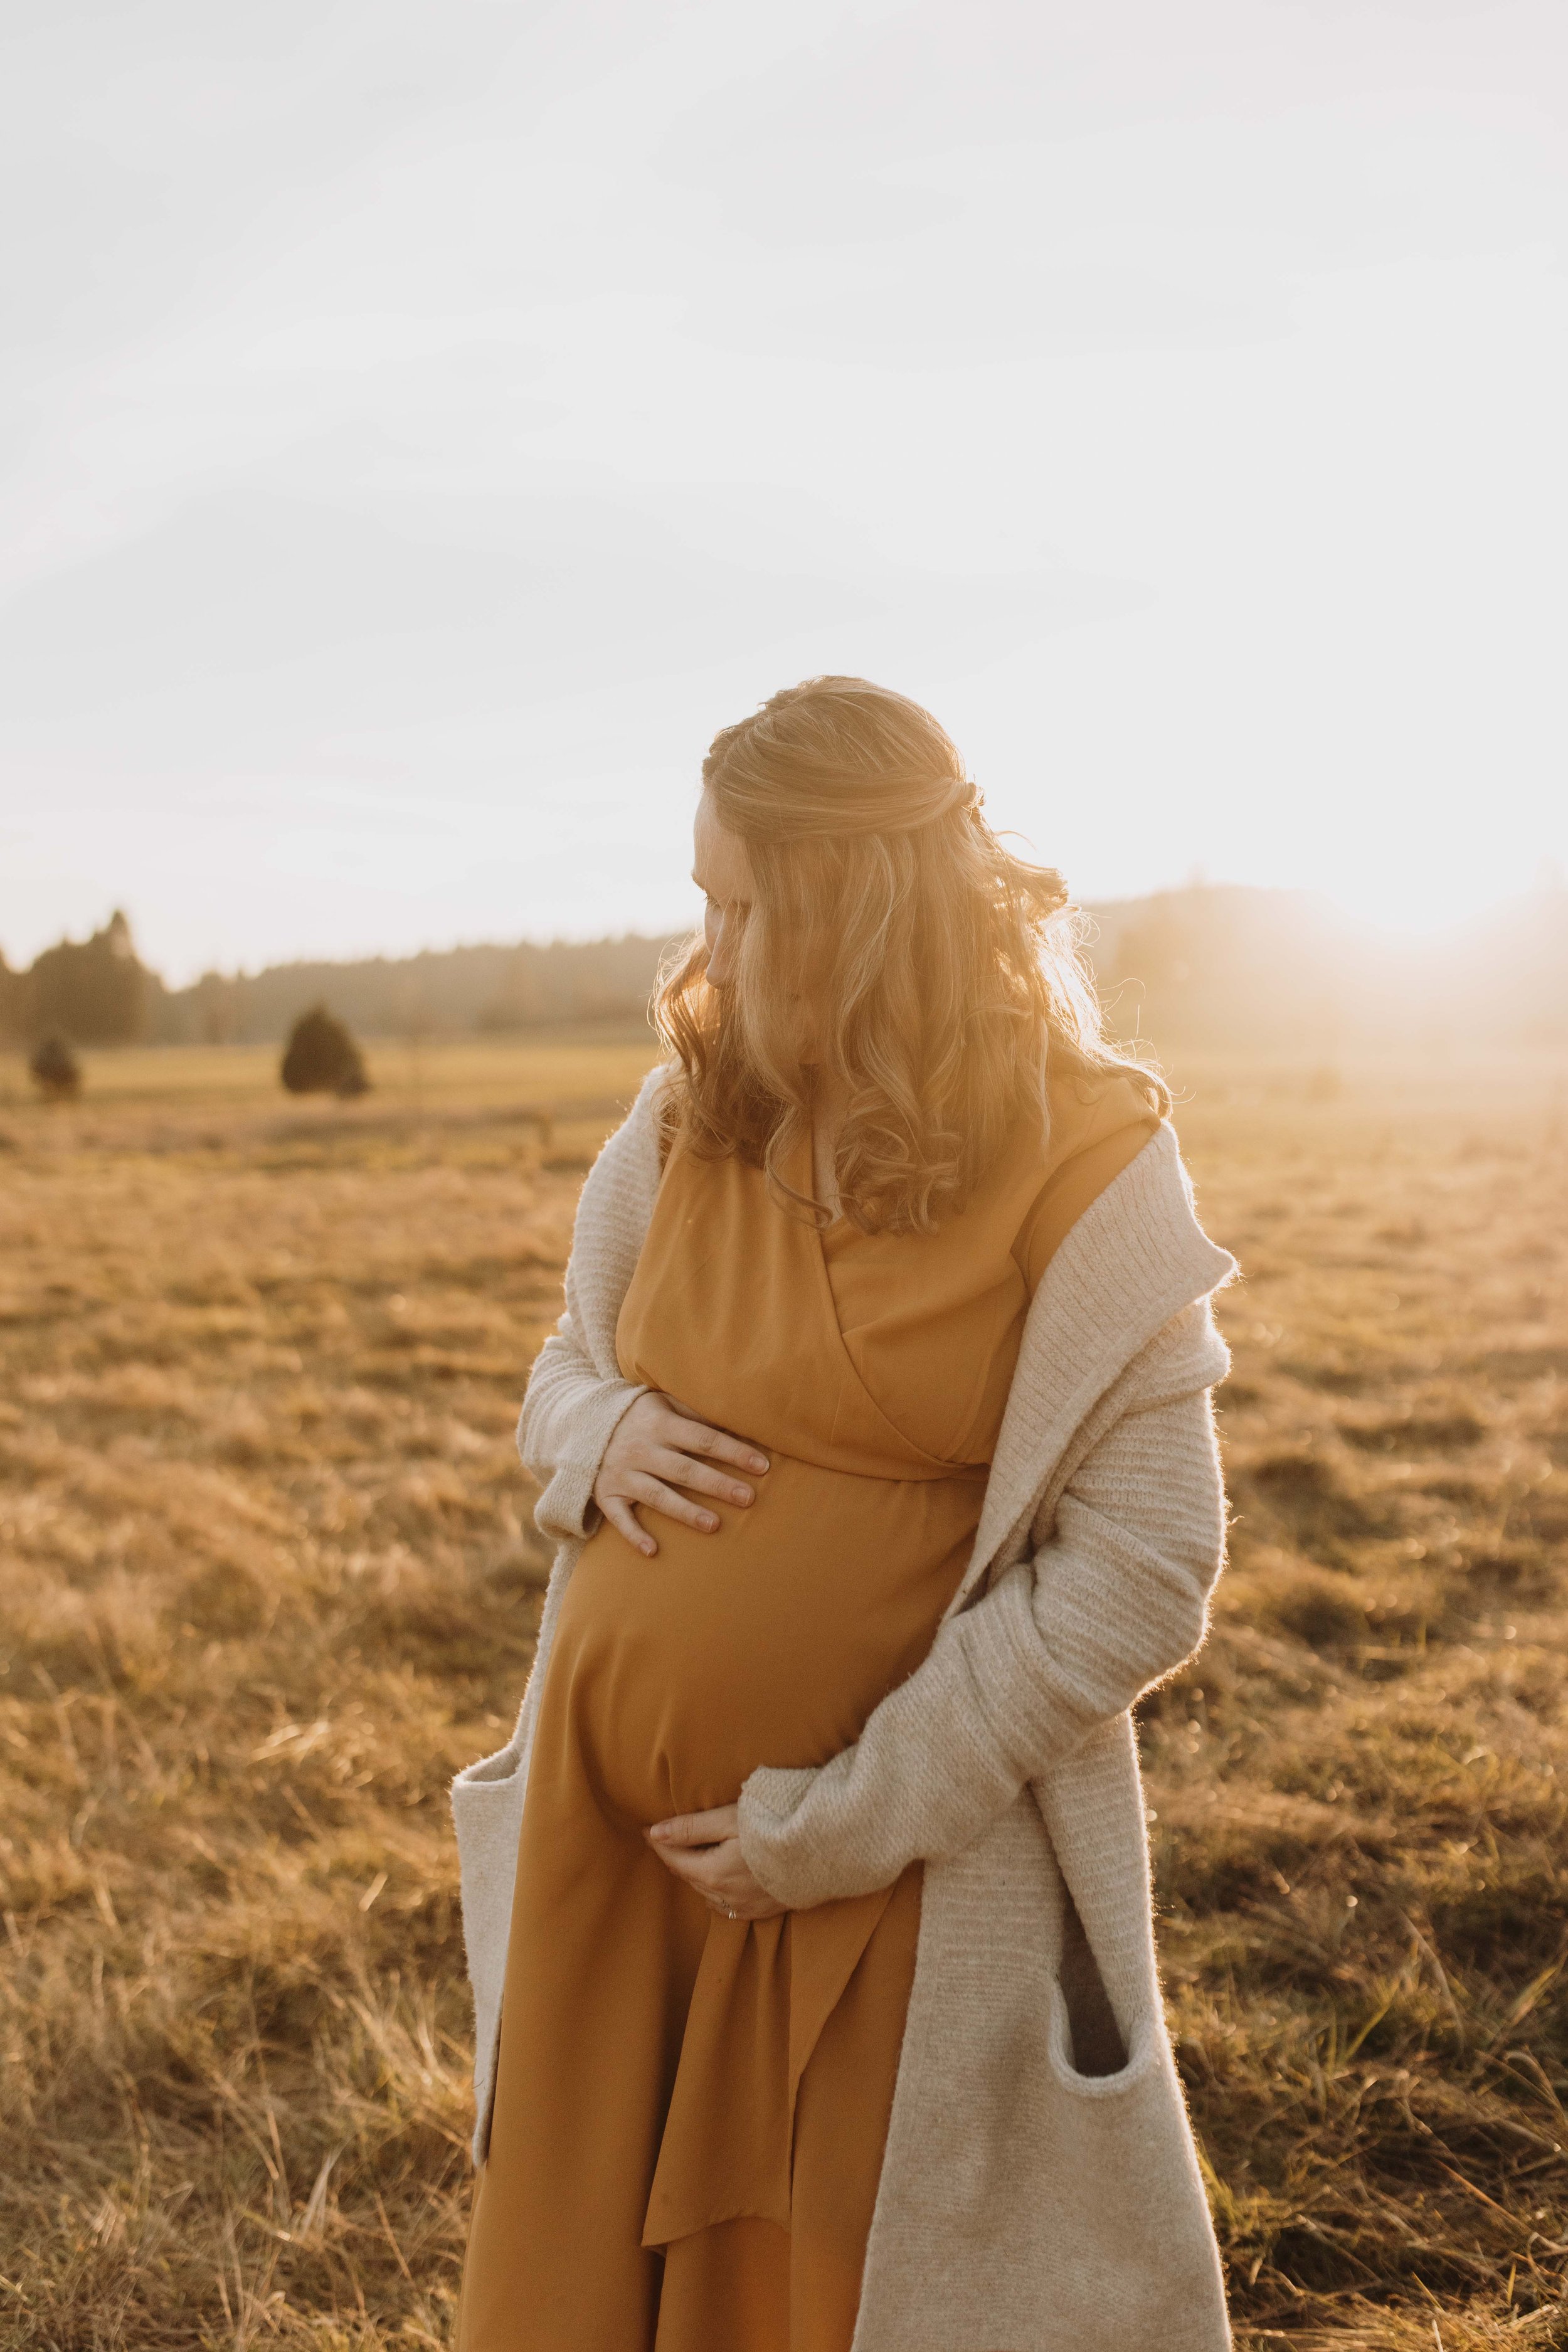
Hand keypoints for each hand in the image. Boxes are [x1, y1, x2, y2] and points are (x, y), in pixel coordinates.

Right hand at [593, 1391, 768, 1557]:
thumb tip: (741, 1421)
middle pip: (684, 1469)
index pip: (703, 1439)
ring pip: (657, 1495)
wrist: (584, 1425)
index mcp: (660, 1423)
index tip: (762, 1466)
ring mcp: (622, 1473)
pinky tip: (653, 1551)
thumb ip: (697, 1413)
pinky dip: (634, 1535)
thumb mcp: (664, 1404)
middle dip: (717, 1484)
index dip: (733, 1452)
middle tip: (748, 1498)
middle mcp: (641, 1449)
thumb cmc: (640, 1416)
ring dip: (685, 1511)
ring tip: (714, 1525)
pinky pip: (620, 1518)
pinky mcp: (606, 1494)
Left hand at [646, 1804, 784, 1920]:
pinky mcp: (761, 1911)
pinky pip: (726, 1905)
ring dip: (696, 1874)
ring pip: (706, 1892)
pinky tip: (720, 1875)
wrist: (822, 1850)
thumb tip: (654, 1833)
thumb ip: (690, 1827)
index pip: (674, 1859)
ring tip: (692, 1853)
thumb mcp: (728, 1820)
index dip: (658, 1842)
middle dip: (676, 1857)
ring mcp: (744, 1908)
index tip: (646, 1829)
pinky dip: (716, 1889)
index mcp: (712, 1874)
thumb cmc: (774, 1826)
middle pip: (689, 1876)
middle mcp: (724, 1897)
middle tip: (666, 1838)